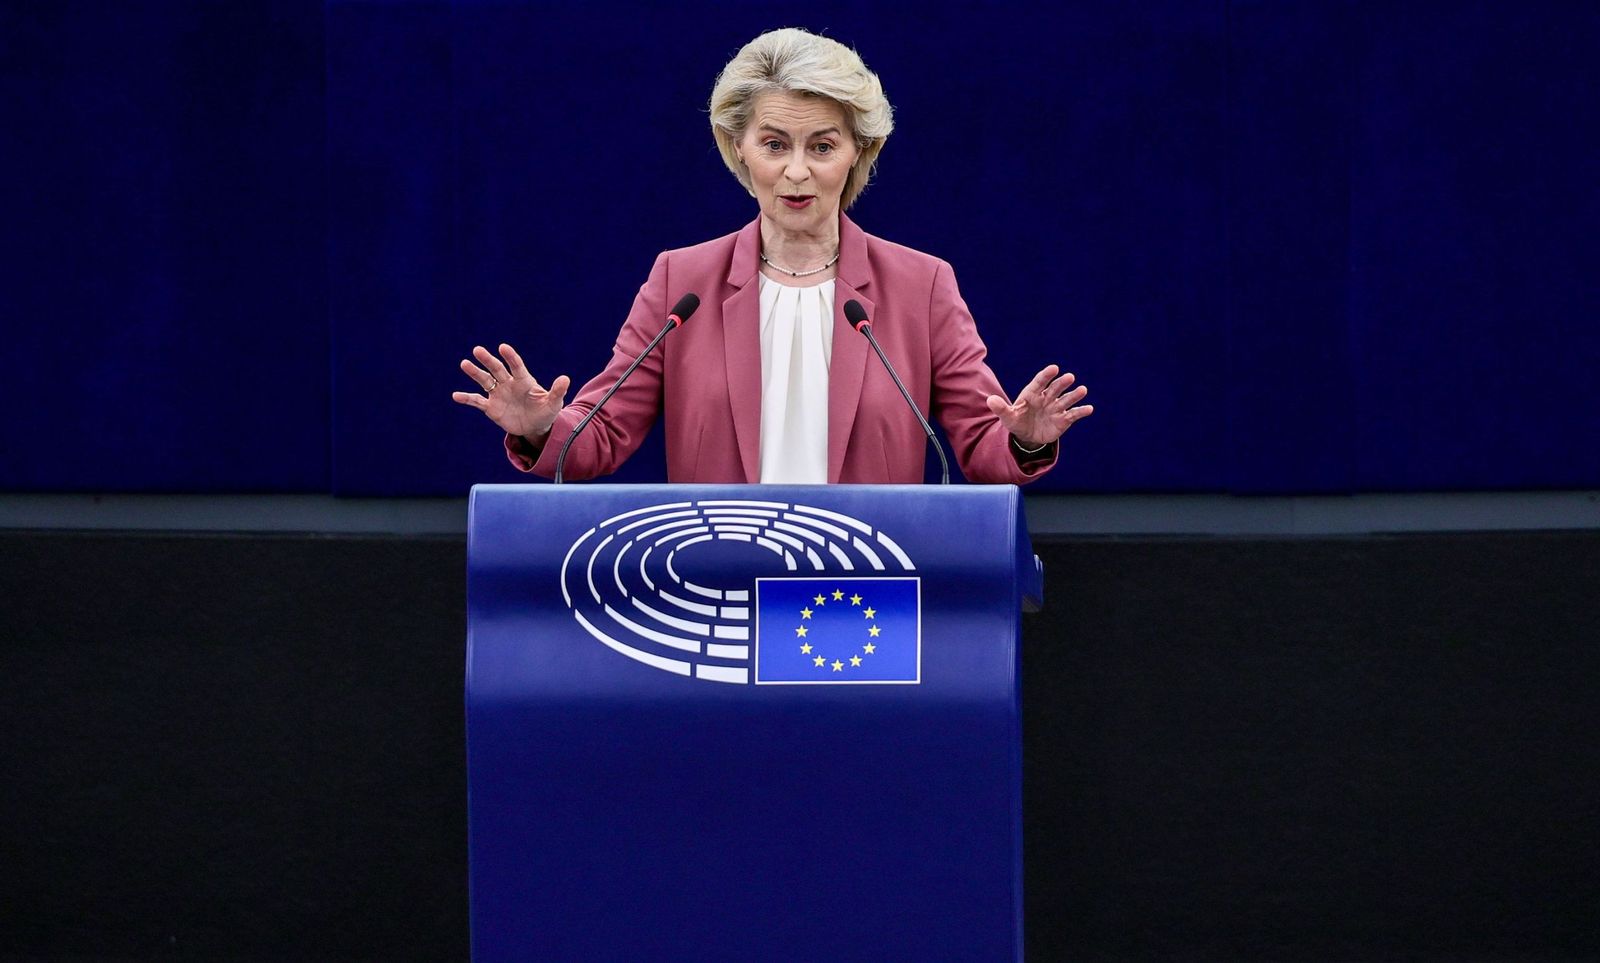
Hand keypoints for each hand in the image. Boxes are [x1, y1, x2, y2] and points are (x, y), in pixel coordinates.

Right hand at [451, 343, 569, 442]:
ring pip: (485, 381)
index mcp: (524, 381)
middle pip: (496, 369)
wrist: (535, 426)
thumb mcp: (554, 403)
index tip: (502, 347)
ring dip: (475, 373)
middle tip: (477, 350)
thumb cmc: (546, 411)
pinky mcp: (491, 407)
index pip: (516, 366)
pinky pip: (477, 401)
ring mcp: (498, 394)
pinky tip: (456, 396)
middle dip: (488, 360)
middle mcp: (509, 384)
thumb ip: (557, 391)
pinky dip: (467, 398)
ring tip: (464, 363)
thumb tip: (565, 378)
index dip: (510, 357)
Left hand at [985, 365, 1092, 448]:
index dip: (1046, 375)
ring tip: (1083, 390)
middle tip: (1069, 377)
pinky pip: (1073, 414)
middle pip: (1055, 388)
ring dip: (1074, 395)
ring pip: (1066, 399)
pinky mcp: (1064, 419)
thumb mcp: (1008, 417)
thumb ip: (1001, 408)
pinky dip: (1081, 411)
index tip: (1054, 368)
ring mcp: (1056, 408)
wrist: (1027, 436)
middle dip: (1062, 383)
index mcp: (1032, 393)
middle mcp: (1046, 398)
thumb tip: (990, 400)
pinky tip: (1089, 408)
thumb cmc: (1017, 421)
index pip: (1040, 382)